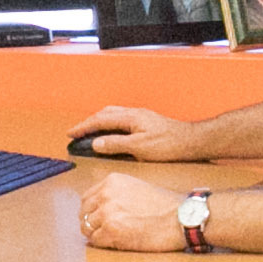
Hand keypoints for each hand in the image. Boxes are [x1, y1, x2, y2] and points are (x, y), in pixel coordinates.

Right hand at [65, 105, 196, 159]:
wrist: (191, 142)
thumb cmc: (169, 145)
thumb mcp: (139, 148)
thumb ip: (116, 144)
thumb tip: (96, 143)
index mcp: (130, 117)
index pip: (100, 120)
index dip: (83, 127)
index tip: (71, 133)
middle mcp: (134, 113)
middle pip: (104, 113)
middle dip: (88, 122)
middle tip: (76, 132)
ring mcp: (141, 116)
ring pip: (113, 114)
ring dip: (98, 121)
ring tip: (89, 132)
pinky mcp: (146, 122)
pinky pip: (121, 119)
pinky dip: (109, 124)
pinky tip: (110, 133)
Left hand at [77, 170, 191, 253]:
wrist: (181, 217)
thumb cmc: (166, 206)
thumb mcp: (136, 188)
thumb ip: (116, 194)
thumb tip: (100, 208)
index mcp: (112, 181)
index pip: (87, 197)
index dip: (91, 211)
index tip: (97, 218)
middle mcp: (106, 194)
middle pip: (83, 213)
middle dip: (91, 223)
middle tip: (102, 231)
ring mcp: (107, 212)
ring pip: (86, 228)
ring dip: (96, 235)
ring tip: (112, 238)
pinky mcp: (111, 230)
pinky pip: (96, 241)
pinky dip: (103, 244)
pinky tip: (117, 243)